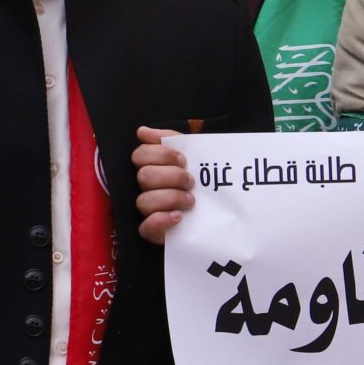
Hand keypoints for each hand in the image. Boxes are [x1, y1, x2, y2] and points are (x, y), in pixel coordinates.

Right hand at [133, 126, 195, 244]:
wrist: (223, 214)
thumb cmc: (204, 180)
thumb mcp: (194, 155)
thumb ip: (171, 139)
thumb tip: (142, 131)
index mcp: (153, 167)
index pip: (140, 155)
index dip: (161, 155)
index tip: (184, 160)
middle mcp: (146, 188)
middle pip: (144, 177)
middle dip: (172, 177)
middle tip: (191, 182)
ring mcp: (148, 211)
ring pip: (144, 201)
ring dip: (171, 198)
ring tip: (192, 201)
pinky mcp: (154, 233)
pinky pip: (146, 228)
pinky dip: (162, 220)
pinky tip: (179, 216)